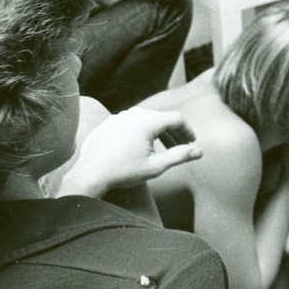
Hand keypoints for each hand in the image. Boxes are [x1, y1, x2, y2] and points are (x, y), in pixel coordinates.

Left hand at [61, 107, 201, 196]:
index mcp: (148, 121)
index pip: (177, 119)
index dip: (188, 131)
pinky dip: (141, 132)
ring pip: (146, 119)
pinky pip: (130, 123)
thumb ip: (179, 156)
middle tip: (181, 147)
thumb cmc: (123, 172)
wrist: (89, 175)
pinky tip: (140, 147)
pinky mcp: (108, 123)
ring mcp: (119, 117)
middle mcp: (134, 114)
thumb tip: (199, 151)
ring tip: (162, 148)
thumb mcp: (156, 167)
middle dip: (174, 132)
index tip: (192, 143)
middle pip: (162, 118)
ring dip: (158, 132)